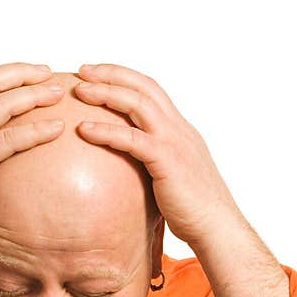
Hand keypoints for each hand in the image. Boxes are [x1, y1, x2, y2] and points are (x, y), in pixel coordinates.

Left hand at [73, 63, 239, 250]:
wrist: (216, 226)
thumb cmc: (193, 209)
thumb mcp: (174, 175)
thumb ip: (156, 161)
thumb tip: (132, 165)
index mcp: (180, 129)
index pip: (152, 90)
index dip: (124, 77)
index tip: (98, 74)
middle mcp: (178, 128)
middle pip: (143, 86)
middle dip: (111, 74)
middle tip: (83, 70)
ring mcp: (174, 142)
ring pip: (137, 104)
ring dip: (106, 93)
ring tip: (80, 91)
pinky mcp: (167, 161)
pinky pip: (132, 139)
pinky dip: (106, 131)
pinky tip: (83, 129)